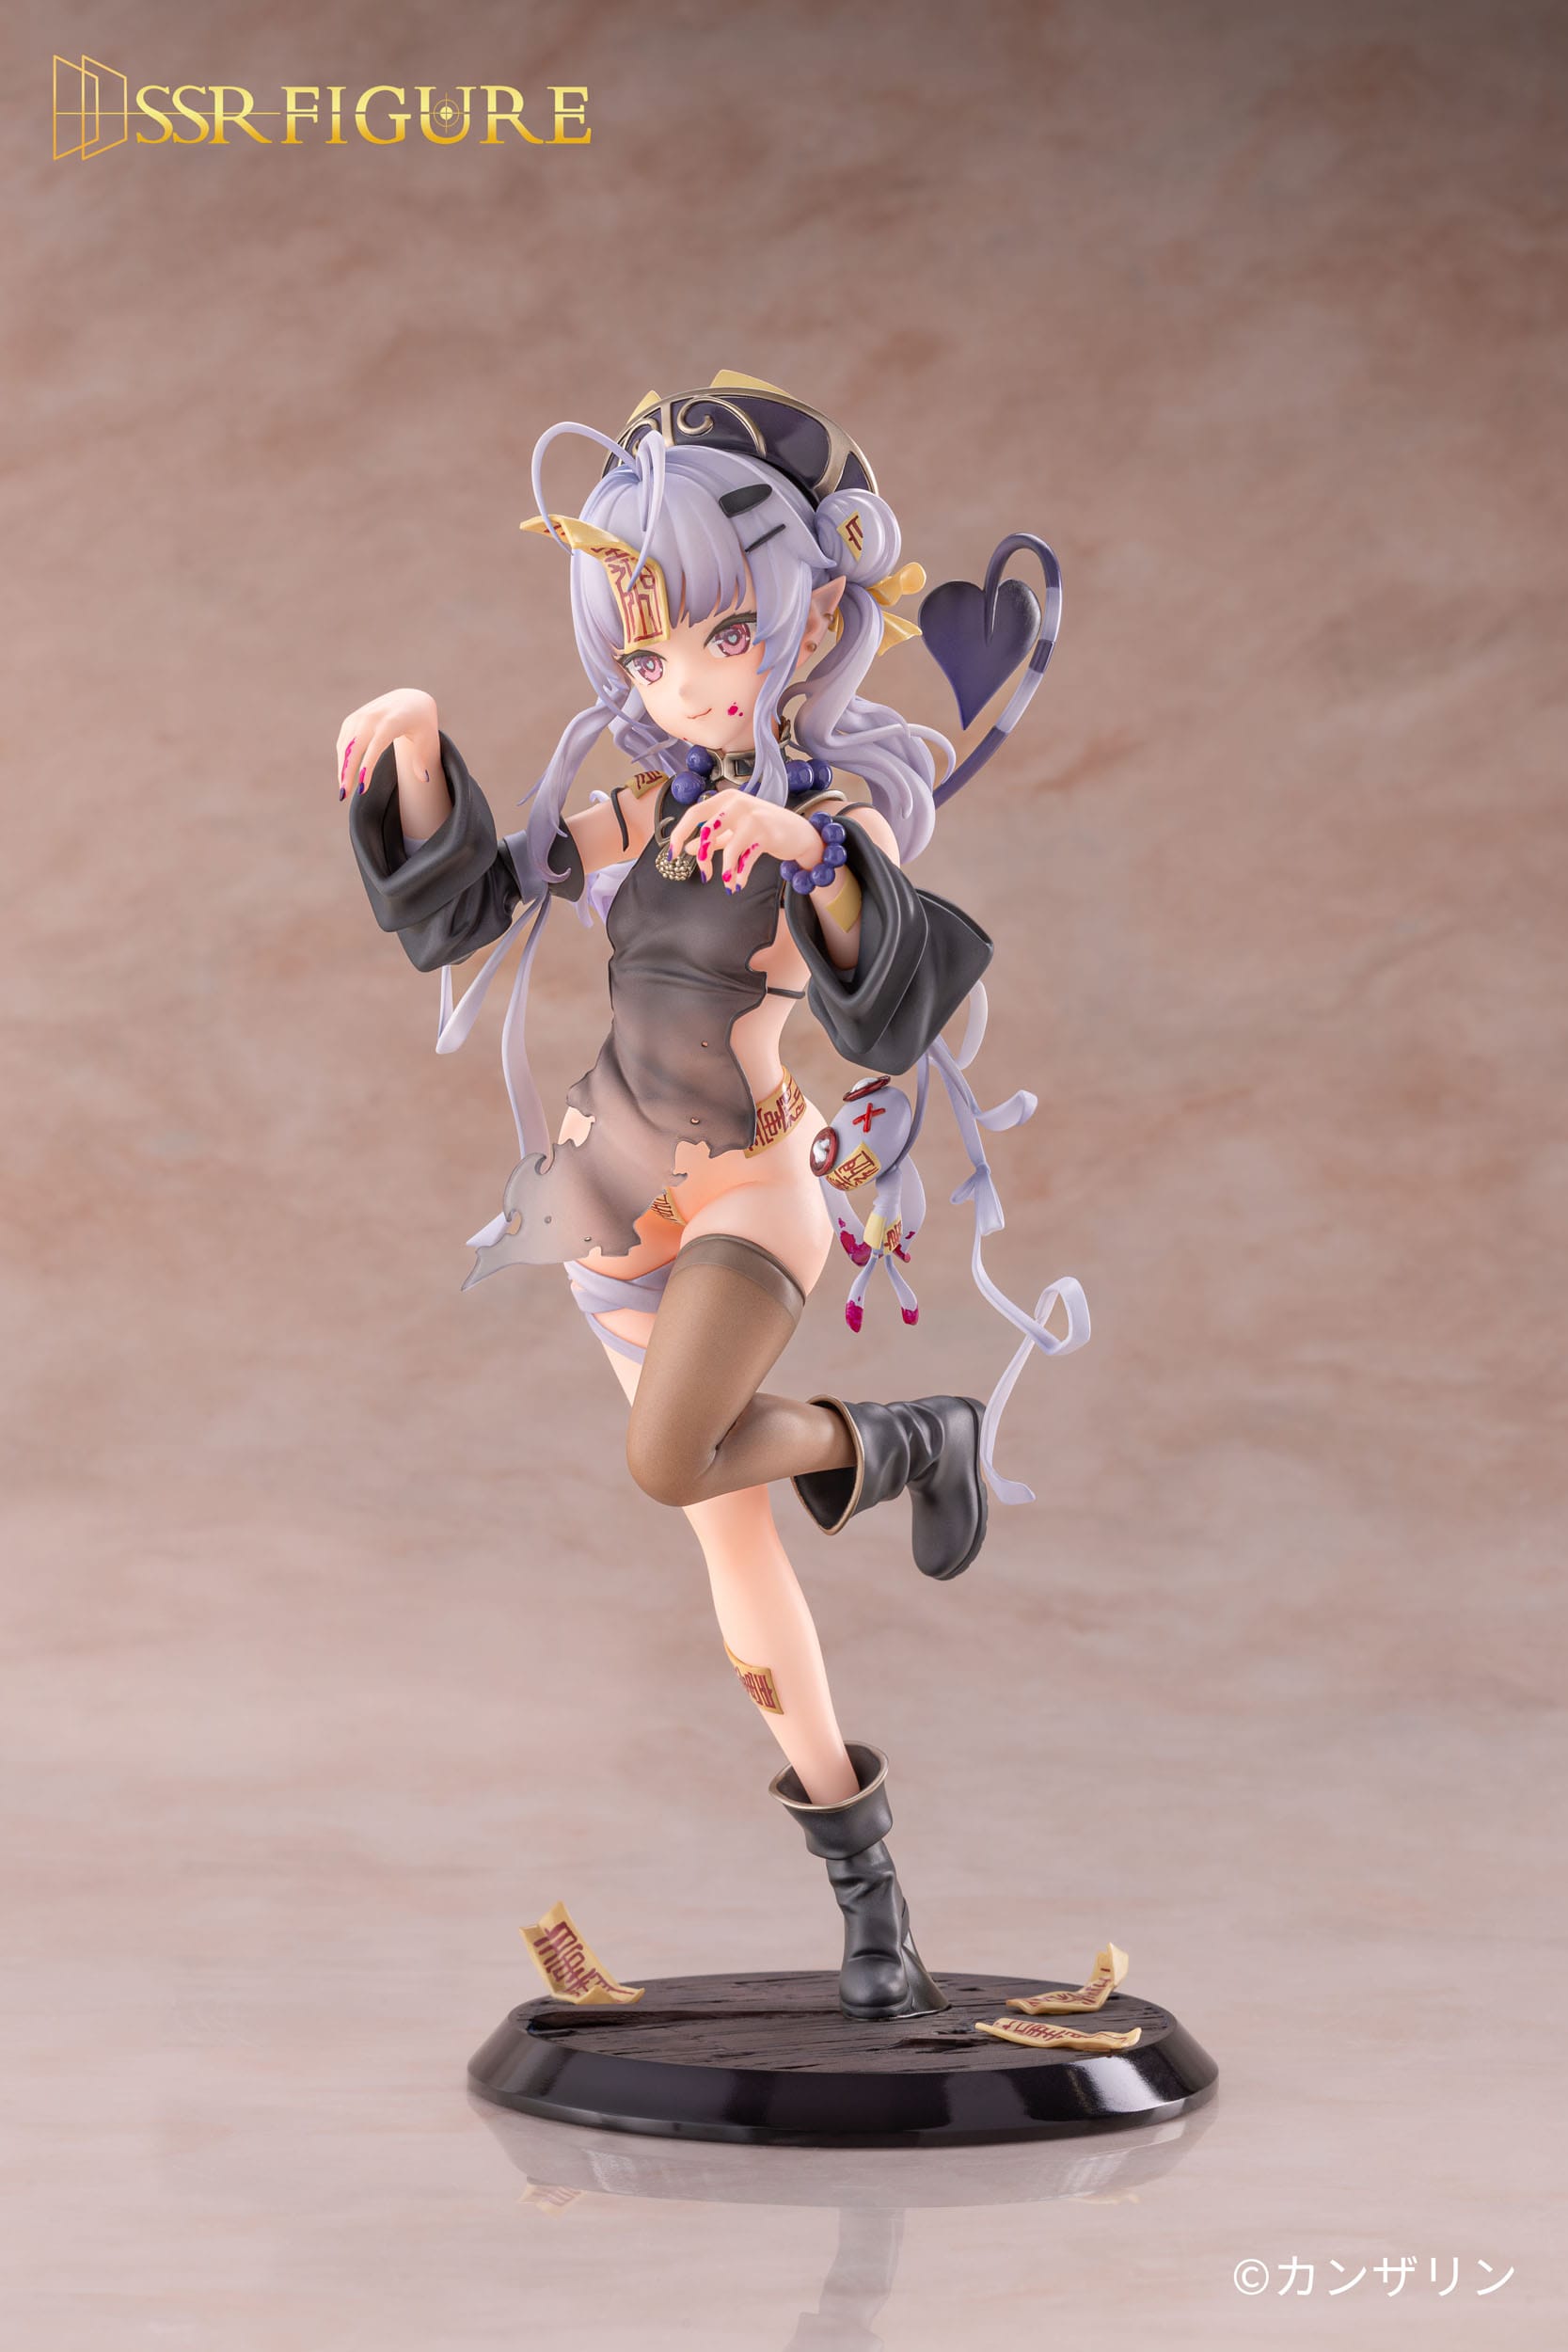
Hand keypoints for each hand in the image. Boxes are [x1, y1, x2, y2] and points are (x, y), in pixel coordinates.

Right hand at [334, 687, 439, 808]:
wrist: (410, 700)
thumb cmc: (421, 723)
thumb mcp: (427, 739)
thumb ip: (422, 759)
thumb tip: (424, 780)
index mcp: (391, 721)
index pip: (375, 747)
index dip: (367, 768)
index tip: (362, 788)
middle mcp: (372, 717)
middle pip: (355, 747)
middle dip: (347, 772)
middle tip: (343, 795)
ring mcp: (360, 716)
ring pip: (345, 746)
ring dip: (342, 768)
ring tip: (343, 790)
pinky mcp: (353, 719)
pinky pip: (344, 741)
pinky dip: (342, 758)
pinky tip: (344, 774)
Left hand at [667, 788, 822, 893]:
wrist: (799, 832)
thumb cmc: (764, 829)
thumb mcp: (734, 831)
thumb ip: (713, 838)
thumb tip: (689, 847)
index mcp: (725, 799)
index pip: (694, 813)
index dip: (680, 834)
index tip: (673, 853)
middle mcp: (737, 803)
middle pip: (707, 831)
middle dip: (703, 858)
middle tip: (704, 875)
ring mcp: (752, 818)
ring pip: (728, 849)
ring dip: (725, 872)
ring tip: (727, 884)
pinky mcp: (766, 834)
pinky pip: (745, 859)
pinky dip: (740, 875)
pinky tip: (738, 884)